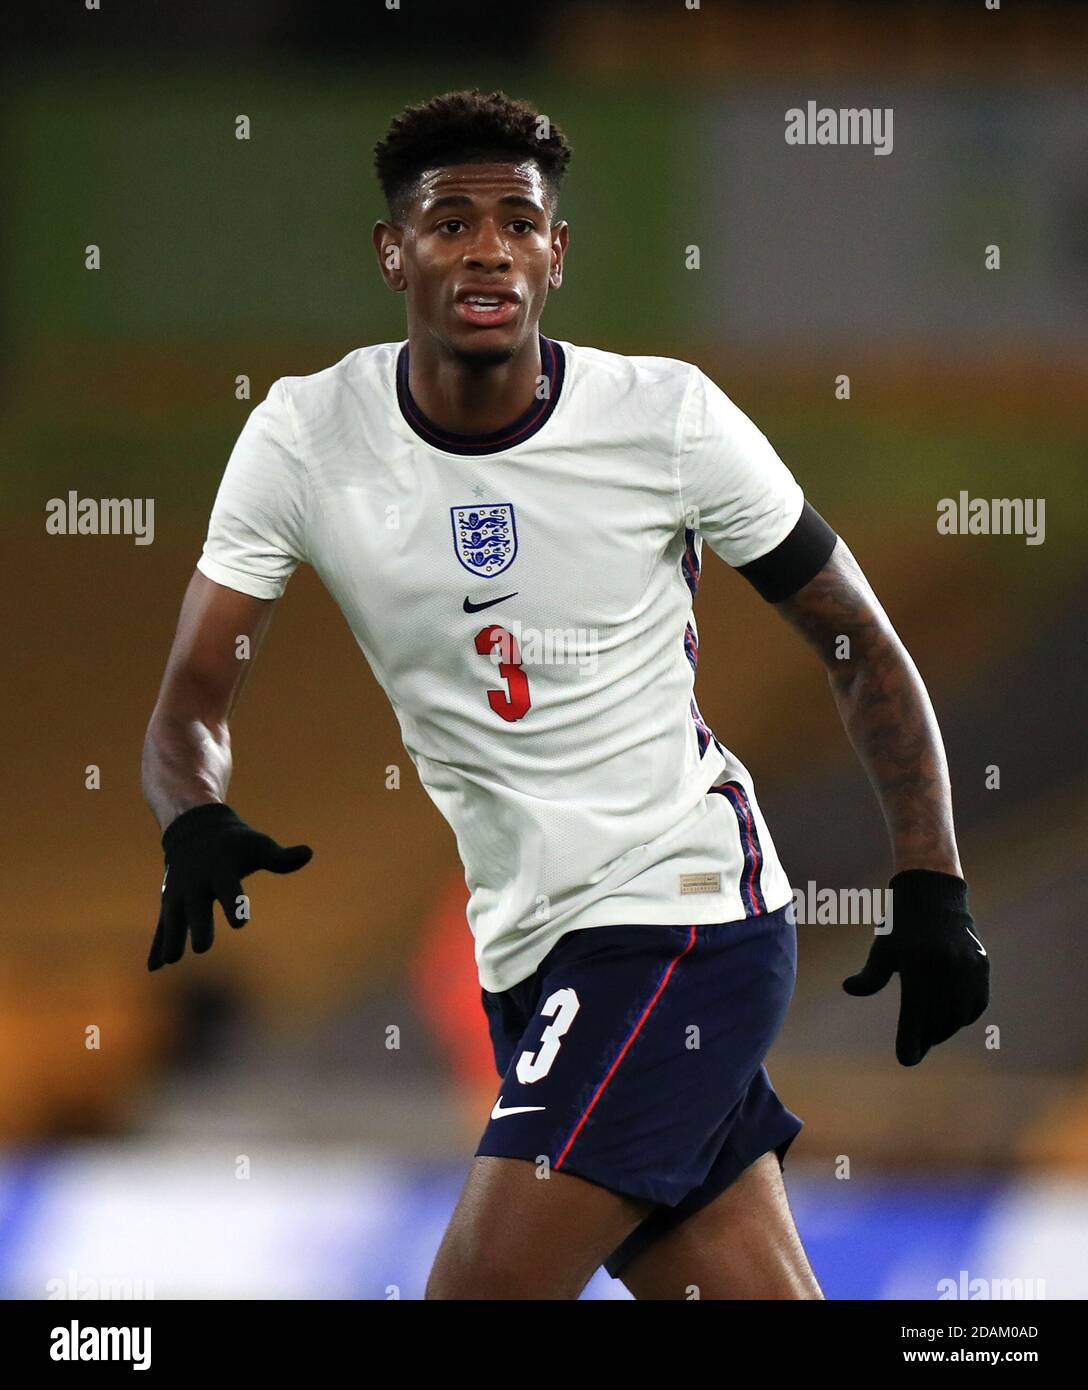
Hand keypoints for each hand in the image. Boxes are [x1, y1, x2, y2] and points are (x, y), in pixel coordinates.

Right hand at [148, 802, 312, 970]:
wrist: (195, 829)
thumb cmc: (236, 843)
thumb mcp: (259, 846)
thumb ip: (281, 858)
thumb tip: (308, 853)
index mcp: (220, 870)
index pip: (228, 888)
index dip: (234, 903)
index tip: (240, 922)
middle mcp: (196, 883)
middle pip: (197, 907)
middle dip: (199, 925)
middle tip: (202, 948)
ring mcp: (180, 893)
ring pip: (174, 918)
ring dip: (172, 938)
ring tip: (171, 959)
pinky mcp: (170, 902)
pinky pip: (162, 925)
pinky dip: (157, 944)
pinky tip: (155, 967)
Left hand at [842, 869, 989, 1065]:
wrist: (934, 896)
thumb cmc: (900, 926)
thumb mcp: (882, 949)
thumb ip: (870, 975)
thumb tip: (849, 988)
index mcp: (917, 964)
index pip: (915, 1014)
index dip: (910, 1041)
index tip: (905, 1061)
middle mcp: (945, 967)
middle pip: (937, 1020)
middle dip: (925, 1039)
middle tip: (914, 1048)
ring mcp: (967, 967)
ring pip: (958, 1016)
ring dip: (944, 1030)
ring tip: (929, 1034)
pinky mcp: (981, 966)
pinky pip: (975, 1004)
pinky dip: (963, 1017)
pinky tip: (949, 1020)